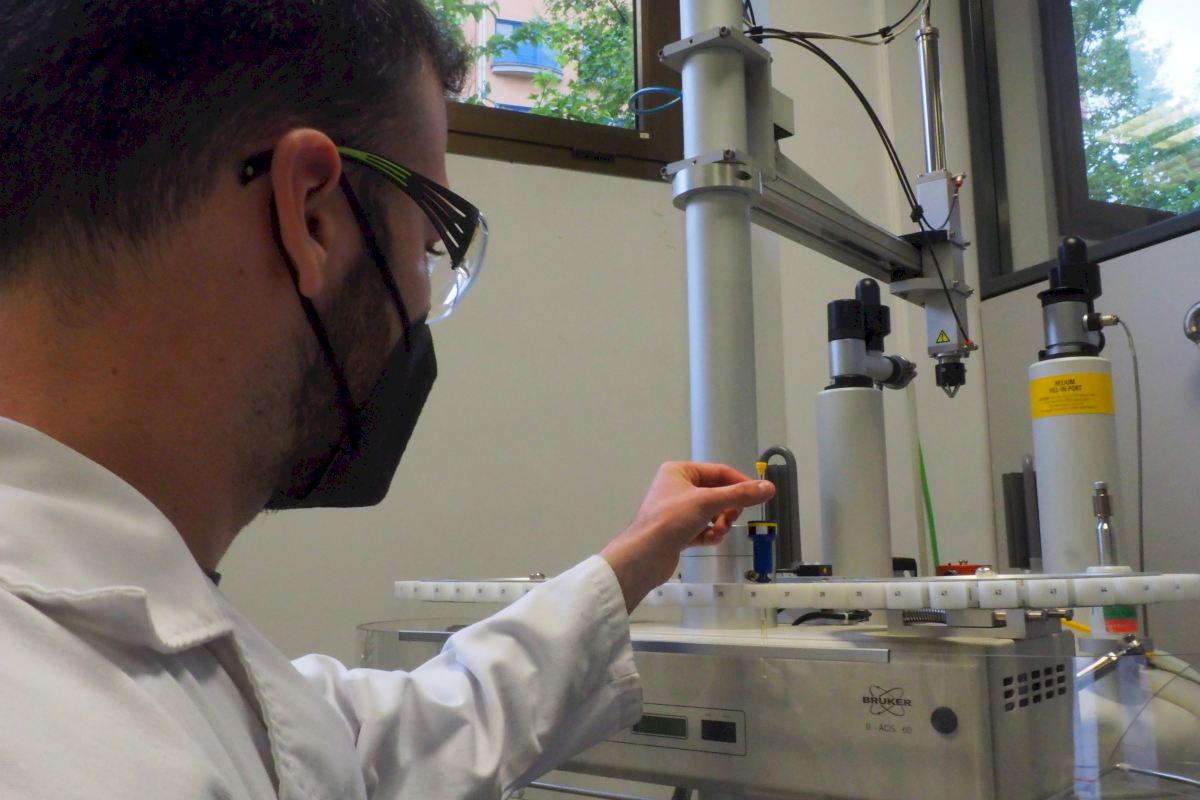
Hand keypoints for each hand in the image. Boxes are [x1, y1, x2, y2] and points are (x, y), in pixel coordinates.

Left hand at [600, 462, 774, 613]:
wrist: (643, 556)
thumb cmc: (671, 520)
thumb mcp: (707, 502)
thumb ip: (739, 495)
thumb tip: (769, 488)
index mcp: (680, 471)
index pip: (719, 472)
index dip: (740, 483)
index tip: (759, 497)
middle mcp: (677, 487)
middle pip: (717, 493)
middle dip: (727, 509)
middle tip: (730, 520)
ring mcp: (676, 510)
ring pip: (711, 513)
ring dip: (719, 523)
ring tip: (717, 533)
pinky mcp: (676, 531)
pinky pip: (702, 528)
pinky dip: (709, 534)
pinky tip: (709, 540)